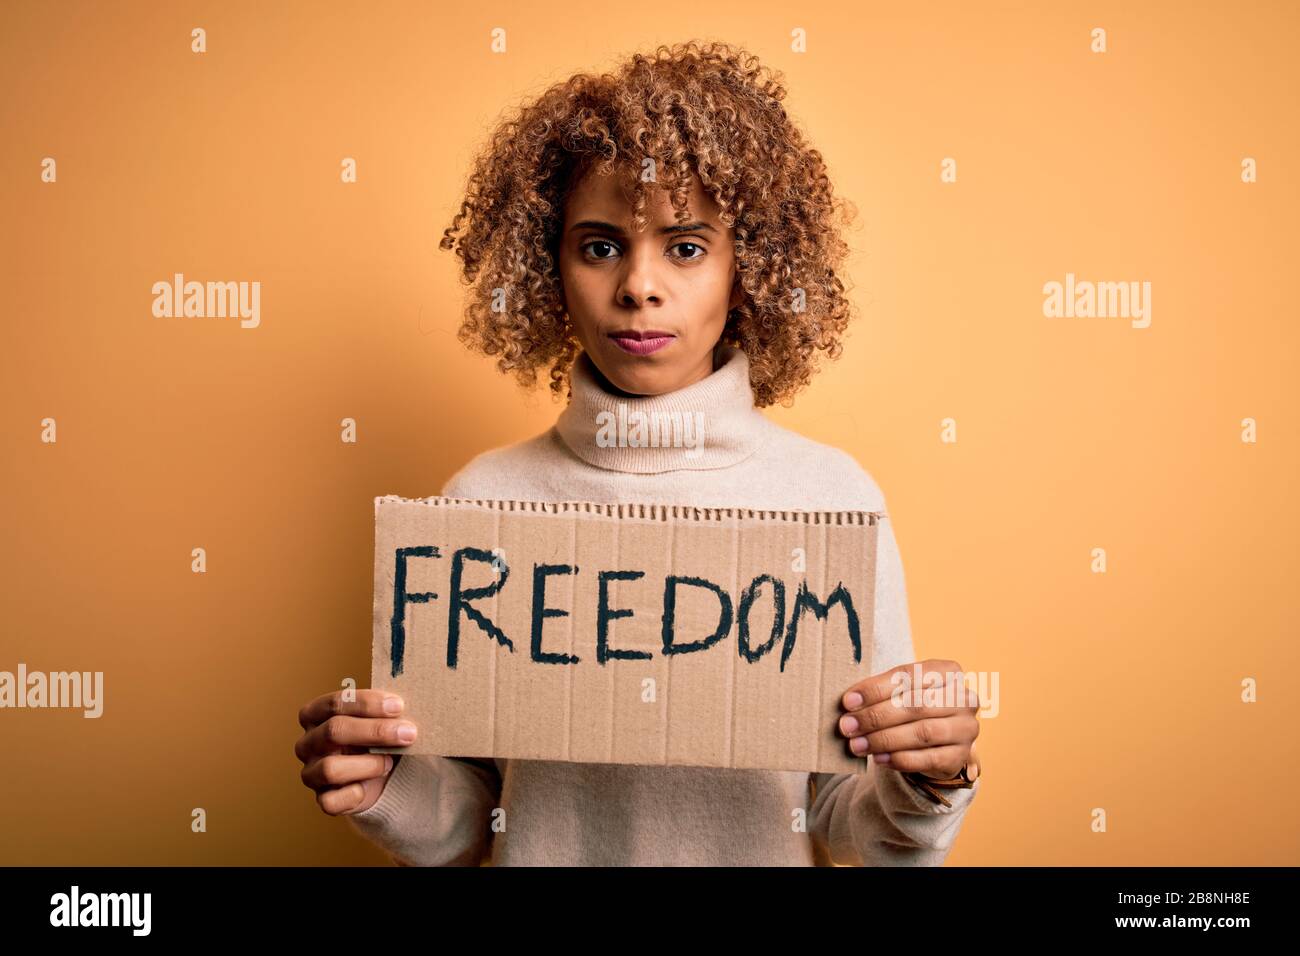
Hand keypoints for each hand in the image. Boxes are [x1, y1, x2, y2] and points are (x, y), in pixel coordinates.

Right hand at [295, 688, 416, 814]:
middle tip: (408, 732)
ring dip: (369, 764)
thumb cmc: (378, 738)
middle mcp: (307, 743)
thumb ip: (386, 711)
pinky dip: (356, 793)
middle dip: (376, 731)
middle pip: (335, 731)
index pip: (335, 703)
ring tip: (390, 762)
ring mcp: (311, 773)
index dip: (367, 703)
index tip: (398, 706)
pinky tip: (373, 785)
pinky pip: (332, 800)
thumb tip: (403, 707)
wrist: (383, 775)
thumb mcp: (380, 719)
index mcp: (315, 714)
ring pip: (331, 768)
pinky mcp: (322, 799)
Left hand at [835, 659, 979, 778]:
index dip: (876, 689)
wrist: (938, 741)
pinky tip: (878, 758)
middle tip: (848, 726)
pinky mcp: (960, 756)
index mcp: (949, 672)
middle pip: (916, 705)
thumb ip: (880, 693)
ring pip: (922, 733)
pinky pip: (927, 759)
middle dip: (876, 716)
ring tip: (857, 744)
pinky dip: (899, 759)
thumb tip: (849, 703)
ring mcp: (966, 729)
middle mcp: (964, 698)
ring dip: (884, 740)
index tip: (848, 701)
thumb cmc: (914, 707)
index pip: (909, 675)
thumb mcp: (902, 692)